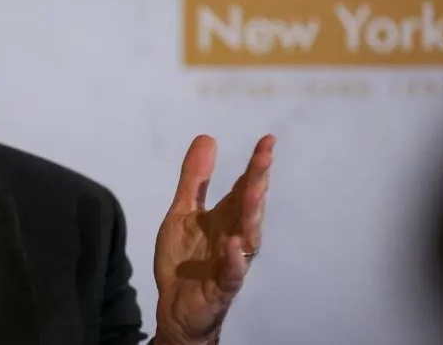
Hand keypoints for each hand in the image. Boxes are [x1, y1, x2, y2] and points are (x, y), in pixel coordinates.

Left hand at [153, 134, 274, 344]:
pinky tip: (233, 244)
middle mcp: (235, 234)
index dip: (256, 164)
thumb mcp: (182, 212)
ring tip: (254, 190)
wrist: (174, 306)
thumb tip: (207, 137)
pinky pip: (233, 273)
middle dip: (258, 180)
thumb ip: (194, 179)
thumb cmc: (184, 259)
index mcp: (226, 216)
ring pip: (249, 234)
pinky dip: (235, 259)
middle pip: (250, 205)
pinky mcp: (223, 285)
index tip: (268, 140)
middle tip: (265, 156)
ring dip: (252, 213)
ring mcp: (231, 260)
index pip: (245, 185)